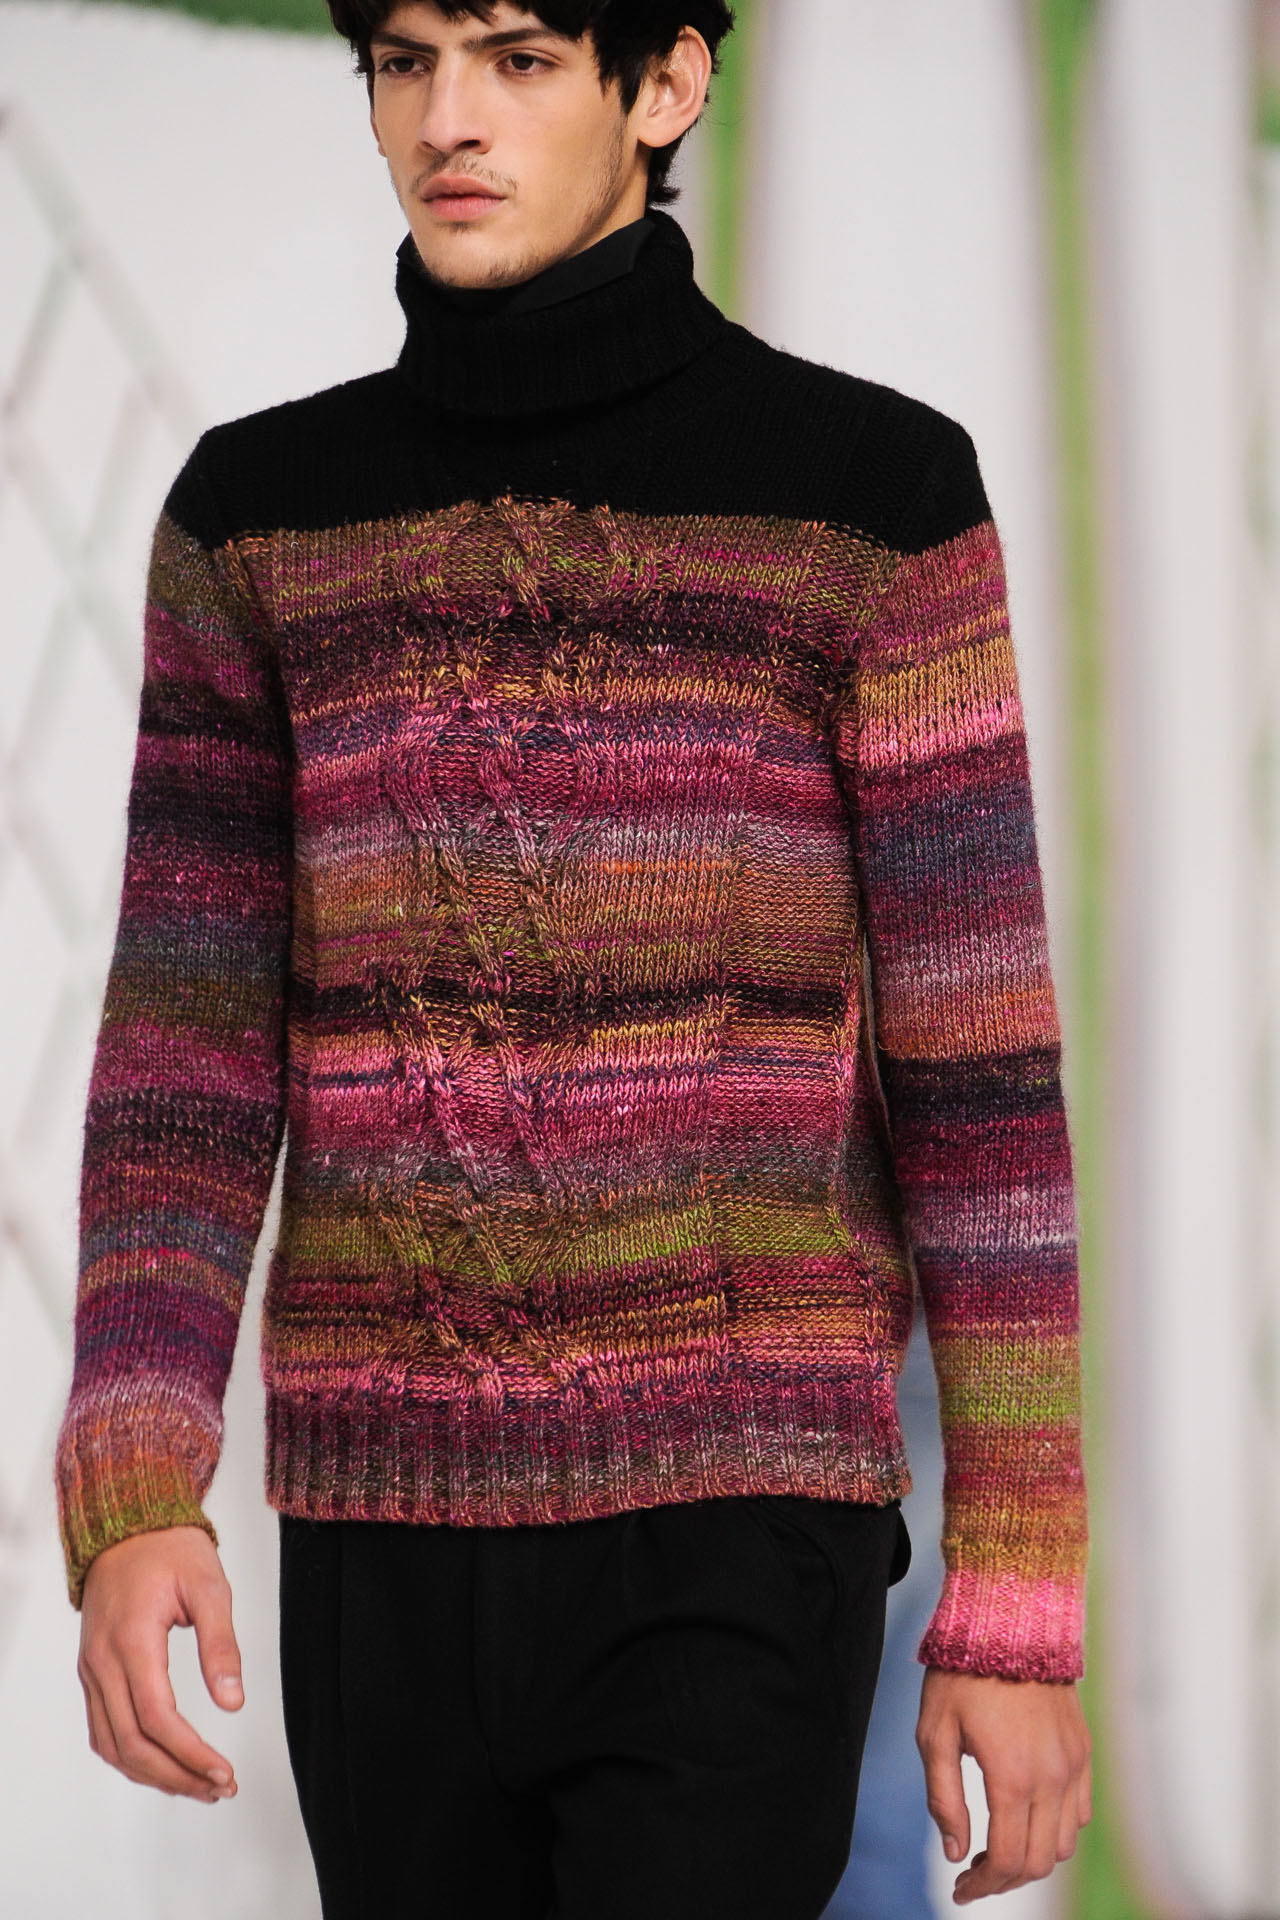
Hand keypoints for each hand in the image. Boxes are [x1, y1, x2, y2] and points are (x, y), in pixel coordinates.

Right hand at [77, 1525, 243, 1801]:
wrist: (127, 1525)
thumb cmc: (170, 1549)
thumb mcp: (209, 1585)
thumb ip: (220, 1644)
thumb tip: (232, 1702)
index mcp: (132, 1640)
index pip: (157, 1719)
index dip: (190, 1754)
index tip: (223, 1771)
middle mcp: (103, 1662)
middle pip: (131, 1744)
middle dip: (176, 1775)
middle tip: (218, 1788)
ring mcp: (91, 1669)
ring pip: (111, 1745)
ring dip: (153, 1774)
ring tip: (198, 1785)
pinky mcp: (92, 1671)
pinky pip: (102, 1729)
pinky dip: (130, 1756)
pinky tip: (164, 1764)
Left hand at [916, 1665, 1091, 1902]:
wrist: (1009, 1622)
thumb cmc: (962, 1675)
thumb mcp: (934, 1734)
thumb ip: (944, 1798)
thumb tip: (954, 1851)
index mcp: (1013, 1777)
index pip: (1007, 1860)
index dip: (983, 1886)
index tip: (959, 1888)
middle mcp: (1052, 1778)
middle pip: (1040, 1862)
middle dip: (1005, 1879)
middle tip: (973, 1875)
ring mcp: (1073, 1765)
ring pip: (1065, 1843)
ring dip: (1033, 1858)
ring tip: (997, 1849)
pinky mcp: (1083, 1750)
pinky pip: (1080, 1812)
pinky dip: (1057, 1831)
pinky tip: (1026, 1818)